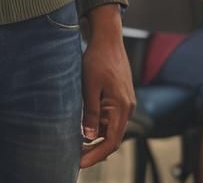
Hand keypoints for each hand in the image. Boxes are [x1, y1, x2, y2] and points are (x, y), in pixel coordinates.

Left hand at [80, 4, 134, 168]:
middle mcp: (127, 108)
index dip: (95, 155)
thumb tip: (88, 136)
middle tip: (75, 158)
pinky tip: (85, 127)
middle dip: (94, 150)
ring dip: (96, 138)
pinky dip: (99, 126)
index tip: (80, 163)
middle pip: (112, 138)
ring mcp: (125, 103)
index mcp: (122, 108)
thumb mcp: (90, 85)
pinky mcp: (120, 97)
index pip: (111, 142)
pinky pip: (111, 118)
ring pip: (111, 129)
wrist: (108, 38)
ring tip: (76, 145)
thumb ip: (91, 112)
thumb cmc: (98, 59)